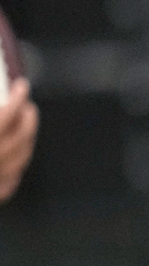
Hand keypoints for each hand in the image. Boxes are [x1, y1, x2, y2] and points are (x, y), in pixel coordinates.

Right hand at [0, 78, 38, 201]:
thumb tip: (4, 101)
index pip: (6, 114)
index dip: (17, 97)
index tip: (22, 85)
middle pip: (20, 135)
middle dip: (28, 117)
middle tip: (27, 105)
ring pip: (22, 157)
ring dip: (27, 138)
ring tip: (24, 125)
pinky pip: (11, 180)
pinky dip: (16, 165)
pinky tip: (16, 155)